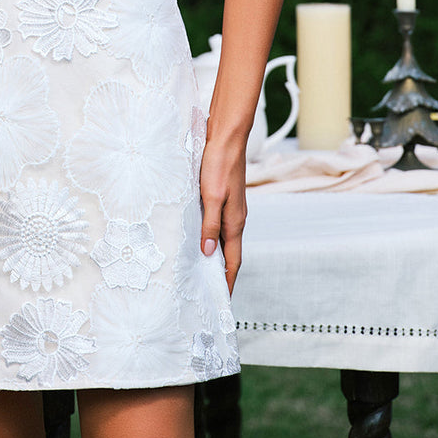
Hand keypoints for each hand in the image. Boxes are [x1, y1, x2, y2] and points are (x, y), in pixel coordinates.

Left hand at [199, 137, 246, 294]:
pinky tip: (201, 238)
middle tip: (209, 291)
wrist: (226, 138)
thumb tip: (208, 253)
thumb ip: (210, 225)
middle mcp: (236, 218)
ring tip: (203, 271)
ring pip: (225, 239)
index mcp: (235, 222)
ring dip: (216, 256)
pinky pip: (219, 225)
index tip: (222, 300)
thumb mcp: (211, 197)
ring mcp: (231, 208)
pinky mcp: (224, 198)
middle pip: (230, 253)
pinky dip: (212, 237)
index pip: (233, 260)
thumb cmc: (219, 165)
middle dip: (222, 273)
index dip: (227, 280)